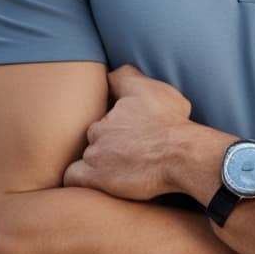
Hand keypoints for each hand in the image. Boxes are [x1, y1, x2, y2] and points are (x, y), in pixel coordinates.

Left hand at [62, 64, 192, 200]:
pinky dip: (82, 177)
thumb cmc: (172, 122)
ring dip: (100, 160)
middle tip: (130, 149)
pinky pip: (73, 176)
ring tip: (123, 167)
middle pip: (95, 133)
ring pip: (88, 154)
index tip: (128, 130)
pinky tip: (98, 179)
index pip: (102, 109)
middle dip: (108, 140)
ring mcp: (95, 152)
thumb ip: (128, 77)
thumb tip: (110, 74)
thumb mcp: (154, 88)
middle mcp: (98, 127)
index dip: (113, 119)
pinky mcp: (95, 176)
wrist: (181, 154)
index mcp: (111, 106)